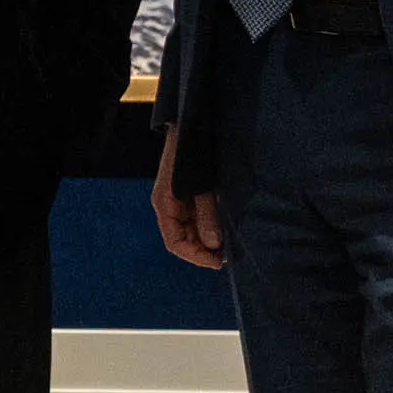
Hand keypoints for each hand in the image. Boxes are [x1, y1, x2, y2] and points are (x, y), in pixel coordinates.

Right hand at [152, 126, 223, 269]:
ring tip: (227, 246)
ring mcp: (176, 203)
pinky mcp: (186, 198)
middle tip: (227, 257)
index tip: (217, 262)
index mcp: (165, 206)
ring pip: (189, 232)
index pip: (175, 243)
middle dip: (202, 251)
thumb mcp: (203, 190)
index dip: (195, 256)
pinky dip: (206, 229)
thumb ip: (207, 217)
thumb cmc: (192, 157)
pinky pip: (194, 221)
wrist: (189, 130)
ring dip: (206, 241)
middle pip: (182, 240)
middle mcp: (167, 208)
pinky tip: (221, 230)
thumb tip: (214, 245)